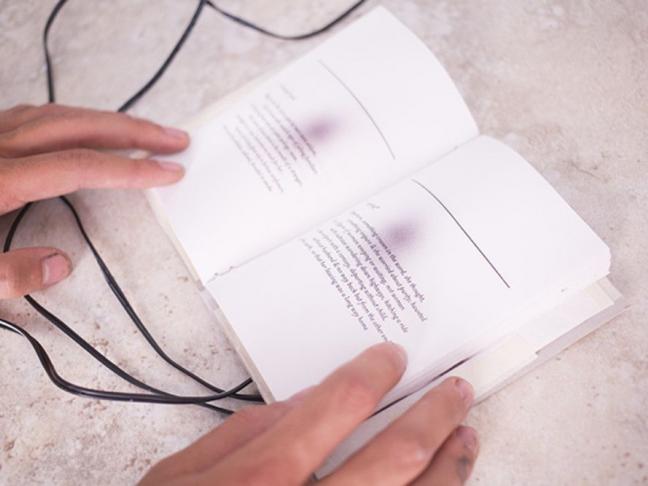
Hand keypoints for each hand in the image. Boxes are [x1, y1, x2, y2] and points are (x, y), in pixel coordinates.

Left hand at [0, 103, 188, 297]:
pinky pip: (35, 116)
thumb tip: (59, 265)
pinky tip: (85, 128)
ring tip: (142, 131)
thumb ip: (10, 274)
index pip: (79, 166)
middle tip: (174, 139)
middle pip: (77, 127)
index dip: (130, 168)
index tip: (169, 172)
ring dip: (105, 121)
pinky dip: (72, 119)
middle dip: (133, 130)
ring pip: (57, 115)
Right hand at [141, 343, 478, 484]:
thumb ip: (245, 432)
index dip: (375, 372)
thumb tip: (306, 400)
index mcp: (263, 480)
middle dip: (434, 415)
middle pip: (397, 456)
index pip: (340, 403)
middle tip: (455, 392)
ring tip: (465, 438)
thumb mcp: (178, 477)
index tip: (391, 359)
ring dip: (451, 469)